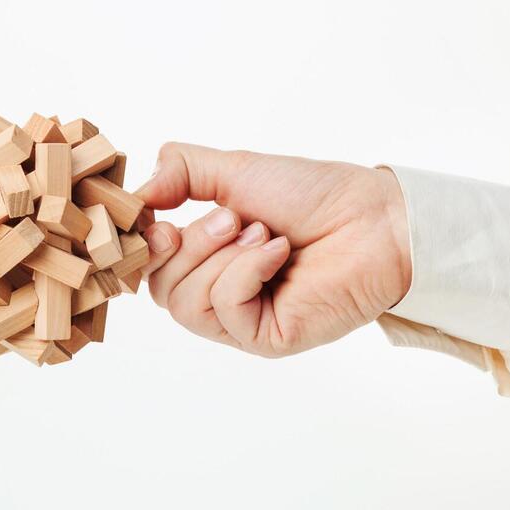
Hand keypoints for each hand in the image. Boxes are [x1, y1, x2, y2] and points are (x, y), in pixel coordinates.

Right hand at [135, 143, 411, 356]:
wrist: (371, 217)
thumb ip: (179, 172)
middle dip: (191, 244)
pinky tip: (277, 253)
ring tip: (261, 233)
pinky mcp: (266, 338)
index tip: (158, 217)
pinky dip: (246, 271)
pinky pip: (225, 309)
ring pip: (185, 304)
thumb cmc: (313, 195)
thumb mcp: (233, 170)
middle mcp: (222, 292)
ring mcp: (243, 320)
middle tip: (234, 218)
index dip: (145, 244)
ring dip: (220, 257)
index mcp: (210, 258)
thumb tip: (138, 195)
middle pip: (160, 288)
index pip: (150, 267)